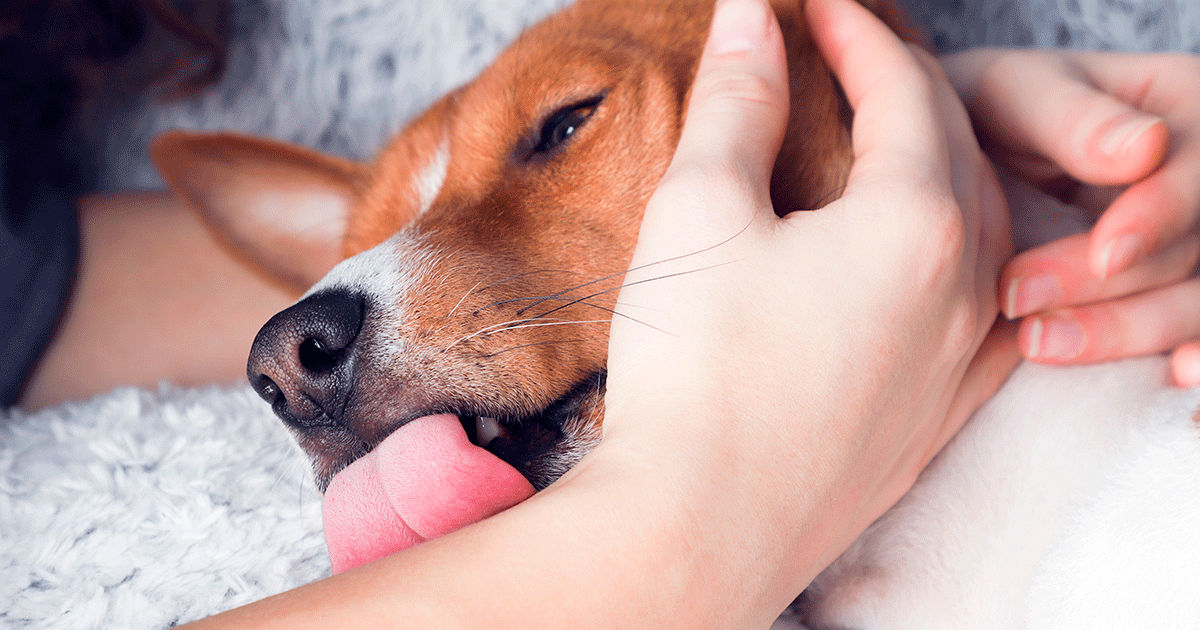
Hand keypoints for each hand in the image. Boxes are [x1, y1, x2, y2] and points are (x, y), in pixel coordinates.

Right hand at [601, 0, 1014, 618]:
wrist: (697, 525)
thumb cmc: (694, 369)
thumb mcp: (702, 210)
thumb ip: (738, 102)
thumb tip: (751, 17)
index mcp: (913, 224)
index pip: (903, 91)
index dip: (857, 33)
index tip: (814, 5)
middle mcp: (962, 290)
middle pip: (955, 150)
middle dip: (904, 87)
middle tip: (847, 55)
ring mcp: (959, 363)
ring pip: (981, 229)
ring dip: (941, 166)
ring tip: (890, 143)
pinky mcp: (936, 419)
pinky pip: (984, 314)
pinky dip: (962, 258)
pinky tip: (939, 262)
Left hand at [943, 49, 1199, 385]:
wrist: (958, 154)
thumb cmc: (989, 108)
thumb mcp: (1017, 94)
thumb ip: (1072, 119)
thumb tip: (1145, 148)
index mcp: (1184, 108)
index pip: (1197, 168)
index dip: (1160, 215)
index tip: (1107, 254)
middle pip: (1195, 246)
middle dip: (1116, 287)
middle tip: (1022, 308)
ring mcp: (1190, 239)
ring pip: (1195, 299)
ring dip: (1130, 331)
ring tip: (1040, 345)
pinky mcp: (1166, 290)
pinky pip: (1192, 328)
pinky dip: (1191, 356)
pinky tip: (1174, 381)